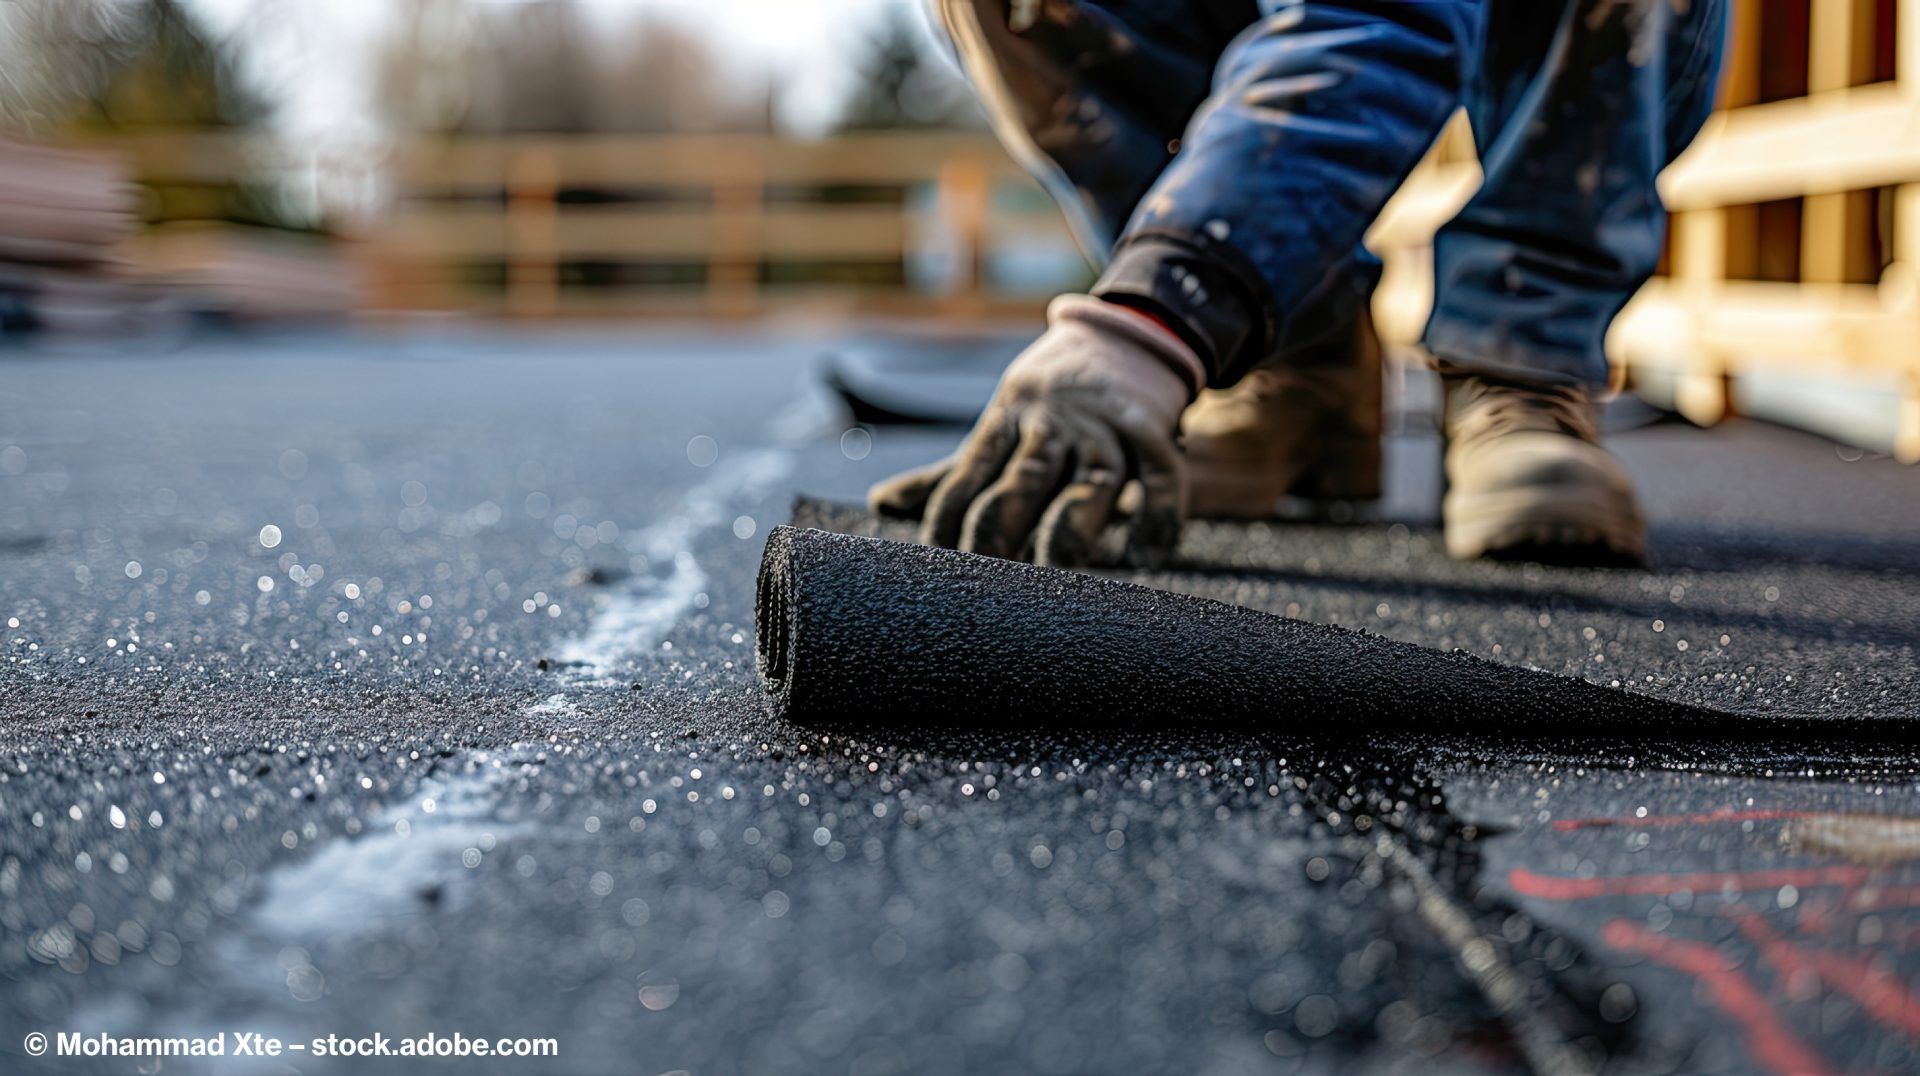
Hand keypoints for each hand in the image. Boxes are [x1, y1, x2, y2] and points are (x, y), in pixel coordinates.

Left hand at [868, 294, 1201, 567]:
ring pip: (1090, 482)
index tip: (940, 571)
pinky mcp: (1153, 432)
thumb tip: (880, 504)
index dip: (948, 525)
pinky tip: (1145, 563)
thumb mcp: (998, 430)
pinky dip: (1158, 518)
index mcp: (1005, 422)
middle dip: (1000, 532)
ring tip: (1054, 573)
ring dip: (1070, 530)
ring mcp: (1105, 428)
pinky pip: (1162, 476)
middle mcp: (1053, 424)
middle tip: (986, 587)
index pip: (967, 477)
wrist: (1121, 341)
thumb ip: (951, 474)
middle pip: (1023, 481)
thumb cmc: (1047, 409)